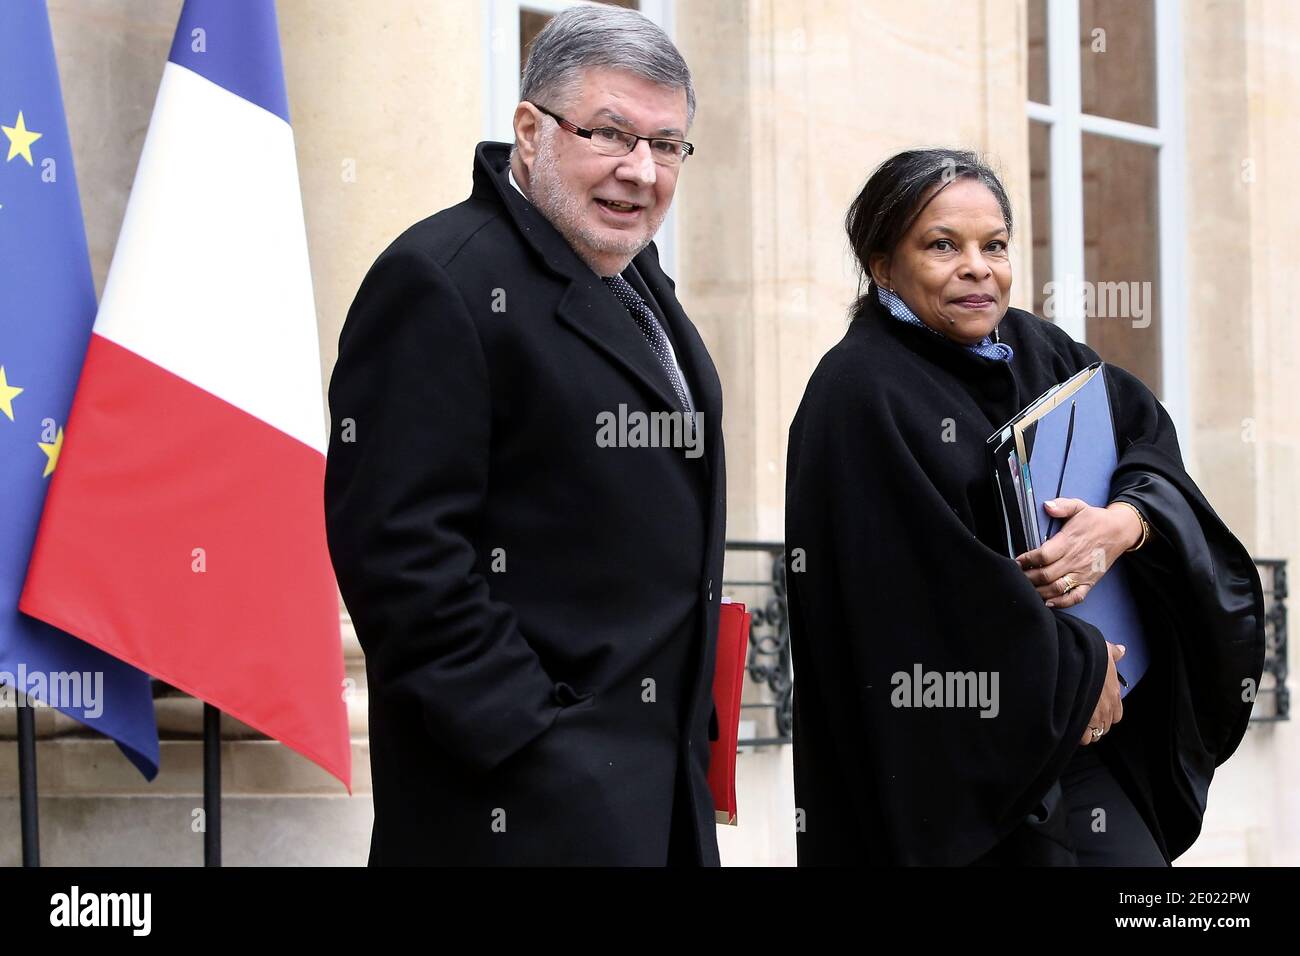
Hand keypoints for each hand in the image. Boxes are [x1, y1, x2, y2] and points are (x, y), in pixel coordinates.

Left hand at [1015, 498, 1143, 608]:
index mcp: (1069, 542)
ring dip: (1040, 591)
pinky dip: (1062, 603)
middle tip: (1017, 576)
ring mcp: (1083, 573)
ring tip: (1027, 589)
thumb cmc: (1095, 520)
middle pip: (1047, 575)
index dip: (1027, 560)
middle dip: (1028, 577)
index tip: (1017, 561)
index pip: (1043, 555)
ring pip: (1058, 588)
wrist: (1120, 531)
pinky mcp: (1090, 582)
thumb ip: (1062, 506)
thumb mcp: (1079, 506)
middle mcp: (1075, 560)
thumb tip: (1047, 505)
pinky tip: (1048, 602)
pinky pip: (1075, 597)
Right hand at [1080, 642, 1125, 744]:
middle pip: (1105, 727)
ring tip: (1075, 722)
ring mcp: (1095, 719)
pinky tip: (1070, 725)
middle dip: (1095, 723)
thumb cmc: (1087, 658)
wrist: (1071, 665)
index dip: (1106, 713)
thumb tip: (1121, 650)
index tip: (1096, 708)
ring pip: (1095, 735)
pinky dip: (1077, 735)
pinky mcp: (1082, 724)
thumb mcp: (1104, 650)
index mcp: (1114, 695)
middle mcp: (1107, 710)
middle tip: (1083, 715)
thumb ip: (1114, 653)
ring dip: (1086, 731)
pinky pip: (1083, 738)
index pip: (1117, 715)